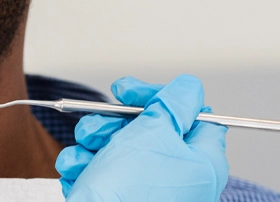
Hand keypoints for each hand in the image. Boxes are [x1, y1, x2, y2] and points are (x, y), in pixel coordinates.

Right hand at [55, 75, 228, 201]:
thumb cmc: (131, 192)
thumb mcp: (154, 132)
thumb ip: (174, 103)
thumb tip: (188, 88)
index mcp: (201, 162)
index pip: (193, 116)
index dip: (160, 98)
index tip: (131, 93)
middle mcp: (177, 177)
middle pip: (148, 129)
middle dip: (114, 120)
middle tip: (101, 121)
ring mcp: (147, 190)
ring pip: (118, 147)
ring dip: (93, 141)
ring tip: (86, 150)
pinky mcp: (118, 198)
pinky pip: (100, 171)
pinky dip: (84, 166)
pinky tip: (78, 170)